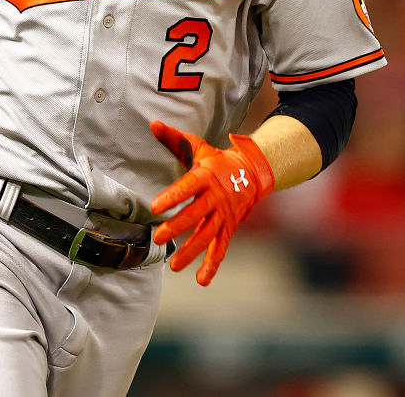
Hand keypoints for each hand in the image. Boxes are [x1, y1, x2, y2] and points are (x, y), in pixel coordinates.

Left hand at [150, 120, 273, 285]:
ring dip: (191, 251)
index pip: (187, 186)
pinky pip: (221, 248)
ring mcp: (224, 215)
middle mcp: (216, 198)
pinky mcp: (229, 228)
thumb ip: (174, 138)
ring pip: (207, 235)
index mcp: (206, 176)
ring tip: (173, 266)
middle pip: (196, 214)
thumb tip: (152, 123)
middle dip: (177, 227)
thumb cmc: (217, 160)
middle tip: (158, 237)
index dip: (172, 195)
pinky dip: (212, 265)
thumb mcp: (198, 146)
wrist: (253, 172)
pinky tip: (201, 280)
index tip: (154, 206)